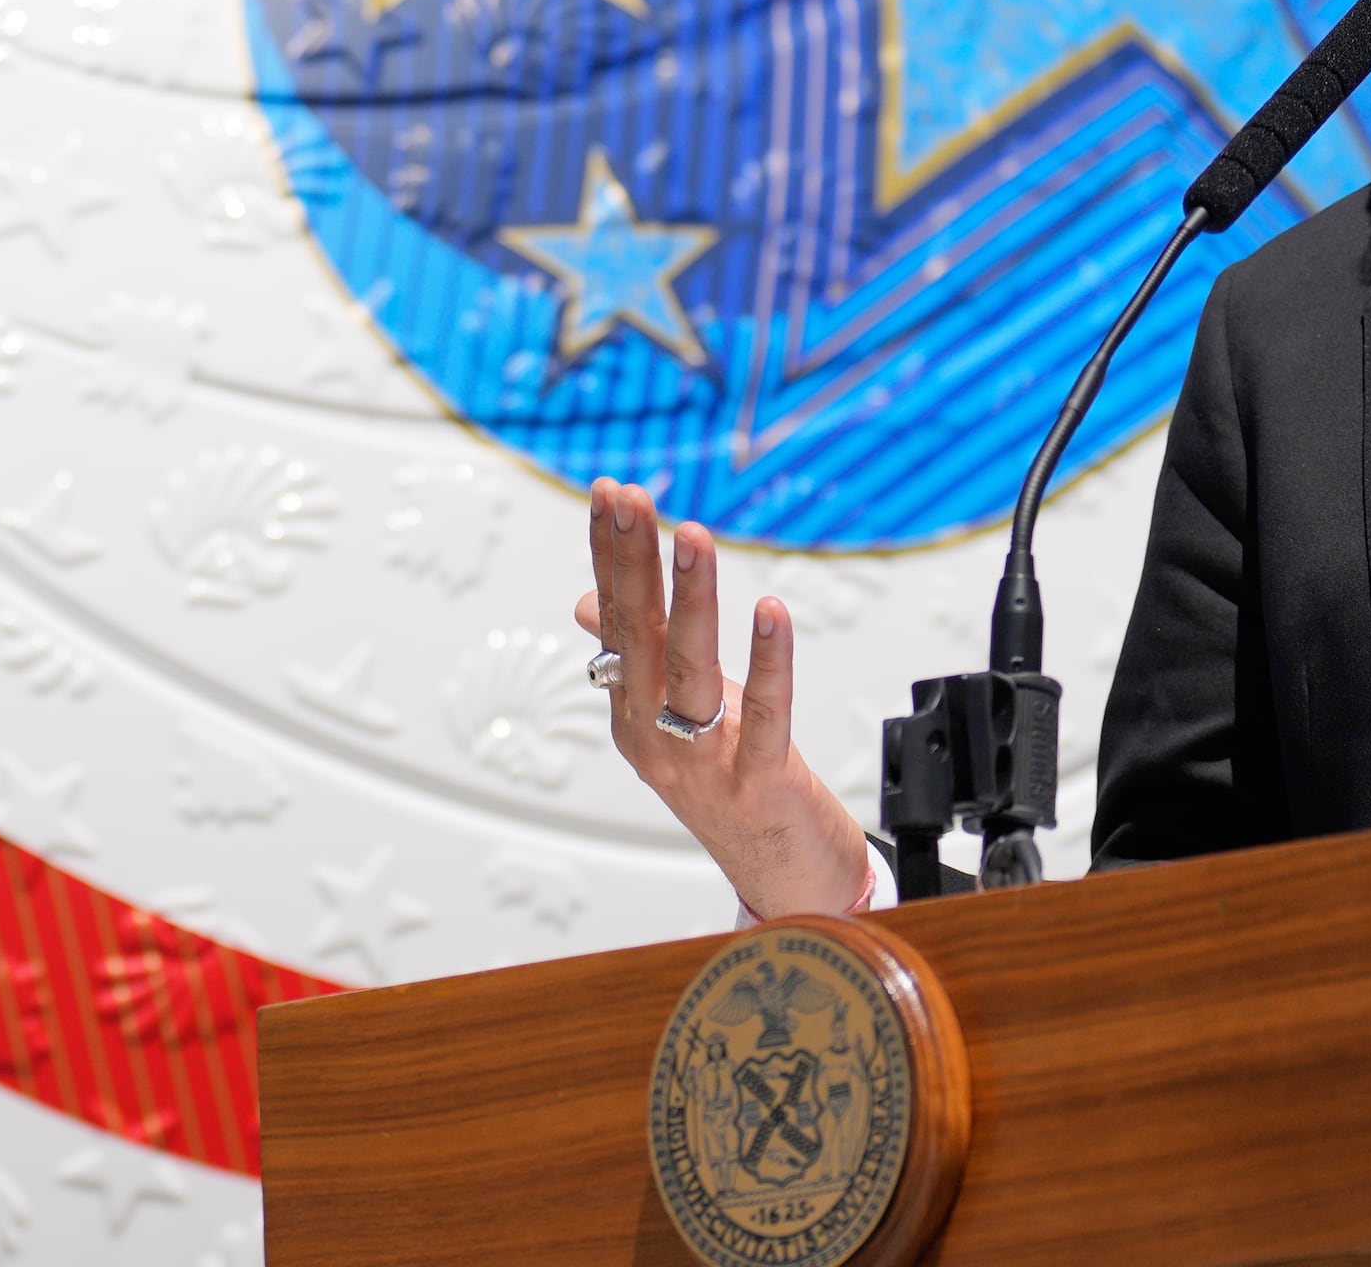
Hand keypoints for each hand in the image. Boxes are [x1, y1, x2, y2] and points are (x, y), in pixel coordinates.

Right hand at [575, 479, 870, 919]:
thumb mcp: (675, 715)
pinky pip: (763, 715)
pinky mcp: (757, 782)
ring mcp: (701, 762)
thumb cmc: (731, 787)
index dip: (612, 554)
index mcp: (631, 709)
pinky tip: (771, 610)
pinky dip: (769, 661)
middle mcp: (653, 733)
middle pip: (640, 635)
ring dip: (690, 599)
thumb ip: (638, 656)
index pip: (616, 617)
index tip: (611, 493)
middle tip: (629, 497)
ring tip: (692, 535)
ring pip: (690, 669)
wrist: (782, 877)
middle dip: (632, 561)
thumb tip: (589, 602)